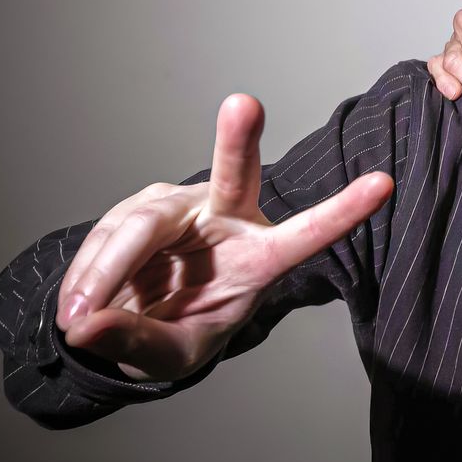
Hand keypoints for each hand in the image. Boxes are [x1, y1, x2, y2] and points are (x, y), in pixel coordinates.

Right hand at [55, 95, 392, 381]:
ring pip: (142, 227)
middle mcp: (229, 218)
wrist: (137, 320)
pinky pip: (106, 237)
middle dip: (239, 139)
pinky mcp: (141, 205)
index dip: (344, 210)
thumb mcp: (171, 356)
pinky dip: (85, 276)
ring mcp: (184, 206)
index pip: (308, 233)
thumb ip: (140, 344)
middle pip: (235, 175)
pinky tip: (78, 304)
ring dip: (103, 275)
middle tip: (244, 104)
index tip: (384, 183)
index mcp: (261, 258)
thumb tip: (89, 326)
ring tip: (78, 318)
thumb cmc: (178, 332)